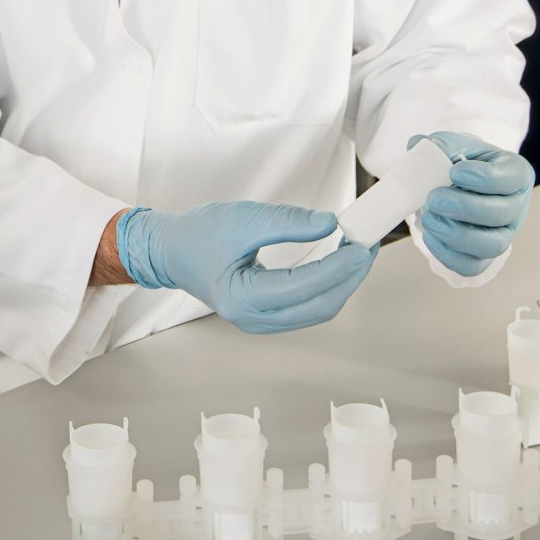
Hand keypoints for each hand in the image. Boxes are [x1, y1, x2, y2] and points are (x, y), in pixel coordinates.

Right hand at [114, 201, 373, 333]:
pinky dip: (327, 286)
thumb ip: (288, 222)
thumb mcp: (243, 219)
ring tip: (357, 252)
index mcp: (244, 299)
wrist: (171, 251)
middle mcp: (254, 318)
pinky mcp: (266, 313)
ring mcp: (261, 320)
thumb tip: (329, 224)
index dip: (340, 266)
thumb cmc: (197, 236)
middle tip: (367, 246)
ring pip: (316, 310)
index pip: (307, 286)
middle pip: (320, 307)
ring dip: (342, 283)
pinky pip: (306, 307)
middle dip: (349, 278)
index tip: (360, 244)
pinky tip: (337, 264)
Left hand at [411, 132, 532, 279]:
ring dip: (456, 234)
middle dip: (464, 208)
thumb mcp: (456, 146)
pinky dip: (448, 254)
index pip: (513, 178)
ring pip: (491, 246)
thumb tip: (419, 146)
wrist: (458, 184)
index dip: (485, 178)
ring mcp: (503, 234)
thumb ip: (440, 145)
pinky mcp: (485, 256)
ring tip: (429, 218)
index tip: (456, 172)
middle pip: (501, 214)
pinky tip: (431, 235)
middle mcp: (516, 206)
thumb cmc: (464, 163)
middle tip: (434, 197)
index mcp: (516, 173)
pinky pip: (472, 266)